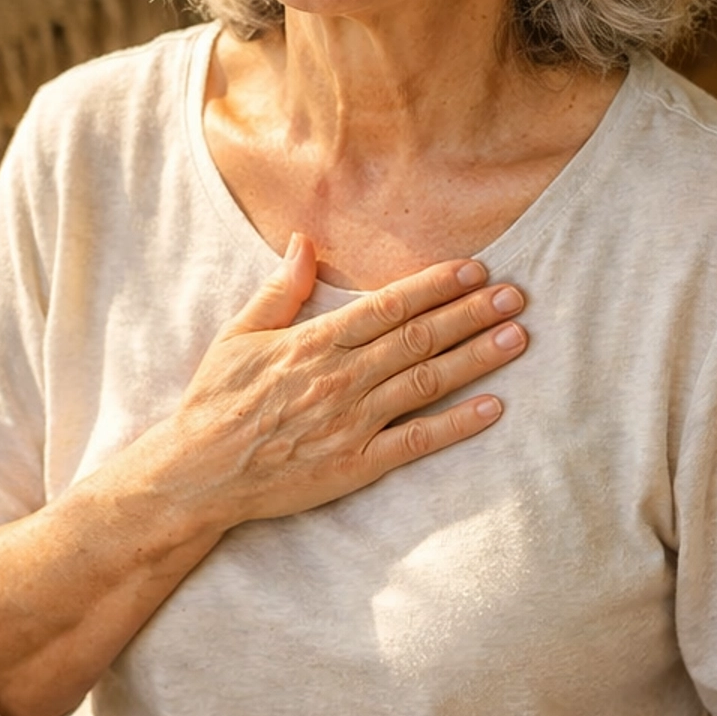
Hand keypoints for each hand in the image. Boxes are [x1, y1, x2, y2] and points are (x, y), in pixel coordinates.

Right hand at [166, 234, 526, 529]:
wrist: (199, 474)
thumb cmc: (216, 402)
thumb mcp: (238, 336)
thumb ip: (279, 290)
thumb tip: (302, 241)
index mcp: (314, 342)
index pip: (386, 306)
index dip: (434, 287)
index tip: (474, 270)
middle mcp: (340, 378)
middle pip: (418, 338)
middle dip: (470, 314)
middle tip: (516, 295)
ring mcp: (351, 422)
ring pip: (425, 382)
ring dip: (476, 358)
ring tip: (517, 337)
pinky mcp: (356, 464)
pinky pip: (416, 440)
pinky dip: (457, 424)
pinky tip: (494, 407)